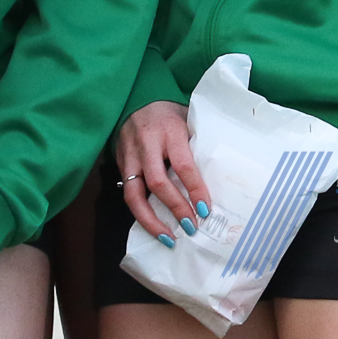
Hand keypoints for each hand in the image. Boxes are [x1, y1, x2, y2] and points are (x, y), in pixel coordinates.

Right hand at [113, 101, 210, 238]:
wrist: (138, 100)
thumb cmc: (171, 115)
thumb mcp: (188, 122)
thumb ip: (197, 146)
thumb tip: (217, 181)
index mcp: (169, 130)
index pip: (183, 164)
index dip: (195, 189)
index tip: (206, 209)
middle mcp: (146, 144)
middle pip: (158, 182)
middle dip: (175, 207)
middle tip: (191, 227)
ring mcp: (129, 156)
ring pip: (134, 194)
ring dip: (151, 220)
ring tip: (168, 238)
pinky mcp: (119, 165)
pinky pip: (127, 194)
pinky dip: (140, 214)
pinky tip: (154, 227)